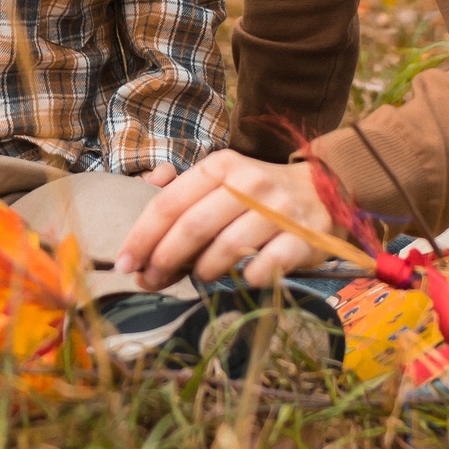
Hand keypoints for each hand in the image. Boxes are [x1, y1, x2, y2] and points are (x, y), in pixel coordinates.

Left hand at [113, 149, 336, 289]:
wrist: (323, 191)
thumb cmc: (256, 193)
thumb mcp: (220, 179)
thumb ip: (180, 192)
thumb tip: (141, 206)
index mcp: (221, 166)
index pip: (171, 203)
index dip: (142, 235)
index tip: (125, 262)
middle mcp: (248, 184)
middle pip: (193, 226)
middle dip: (164, 259)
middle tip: (149, 282)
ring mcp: (278, 211)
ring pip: (226, 248)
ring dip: (203, 271)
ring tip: (197, 278)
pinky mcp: (302, 239)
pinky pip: (264, 267)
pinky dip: (244, 279)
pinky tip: (239, 281)